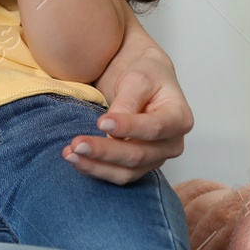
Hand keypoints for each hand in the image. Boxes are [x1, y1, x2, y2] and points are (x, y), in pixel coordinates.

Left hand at [62, 41, 192, 183]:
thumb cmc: (146, 74)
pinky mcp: (139, 166)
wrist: (142, 81)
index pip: (155, 128)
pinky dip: (95, 169)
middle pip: (138, 155)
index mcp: (179, 118)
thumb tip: (110, 131)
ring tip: (70, 154)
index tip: (101, 122)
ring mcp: (156, 158)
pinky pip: (118, 174)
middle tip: (77, 143)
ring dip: (96, 166)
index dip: (128, 128)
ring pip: (127, 171)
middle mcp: (172, 143)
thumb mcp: (138, 78)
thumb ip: (127, 102)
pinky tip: (76, 160)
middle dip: (105, 151)